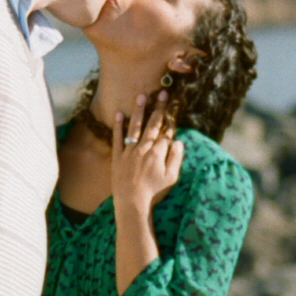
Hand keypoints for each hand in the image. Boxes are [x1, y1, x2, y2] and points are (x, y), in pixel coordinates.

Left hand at [109, 89, 183, 216]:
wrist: (131, 203)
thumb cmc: (154, 192)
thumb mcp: (171, 178)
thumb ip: (175, 158)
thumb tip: (178, 141)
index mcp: (158, 153)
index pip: (166, 132)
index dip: (170, 119)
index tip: (172, 105)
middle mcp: (144, 148)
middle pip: (153, 125)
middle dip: (158, 108)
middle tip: (162, 93)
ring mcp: (129, 151)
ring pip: (135, 127)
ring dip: (139, 111)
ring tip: (141, 96)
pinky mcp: (117, 156)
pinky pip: (117, 138)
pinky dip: (118, 126)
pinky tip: (119, 114)